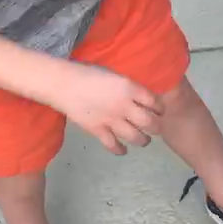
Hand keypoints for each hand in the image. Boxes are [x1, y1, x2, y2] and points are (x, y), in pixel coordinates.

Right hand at [49, 64, 163, 154]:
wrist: (63, 83)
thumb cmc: (86, 73)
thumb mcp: (113, 74)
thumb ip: (127, 86)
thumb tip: (138, 95)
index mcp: (129, 87)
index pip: (154, 102)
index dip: (159, 108)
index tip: (159, 111)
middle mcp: (124, 105)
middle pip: (150, 123)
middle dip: (156, 127)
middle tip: (155, 128)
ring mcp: (111, 120)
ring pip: (136, 137)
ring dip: (143, 141)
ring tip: (144, 140)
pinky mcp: (98, 130)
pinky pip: (114, 145)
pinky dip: (120, 150)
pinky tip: (123, 150)